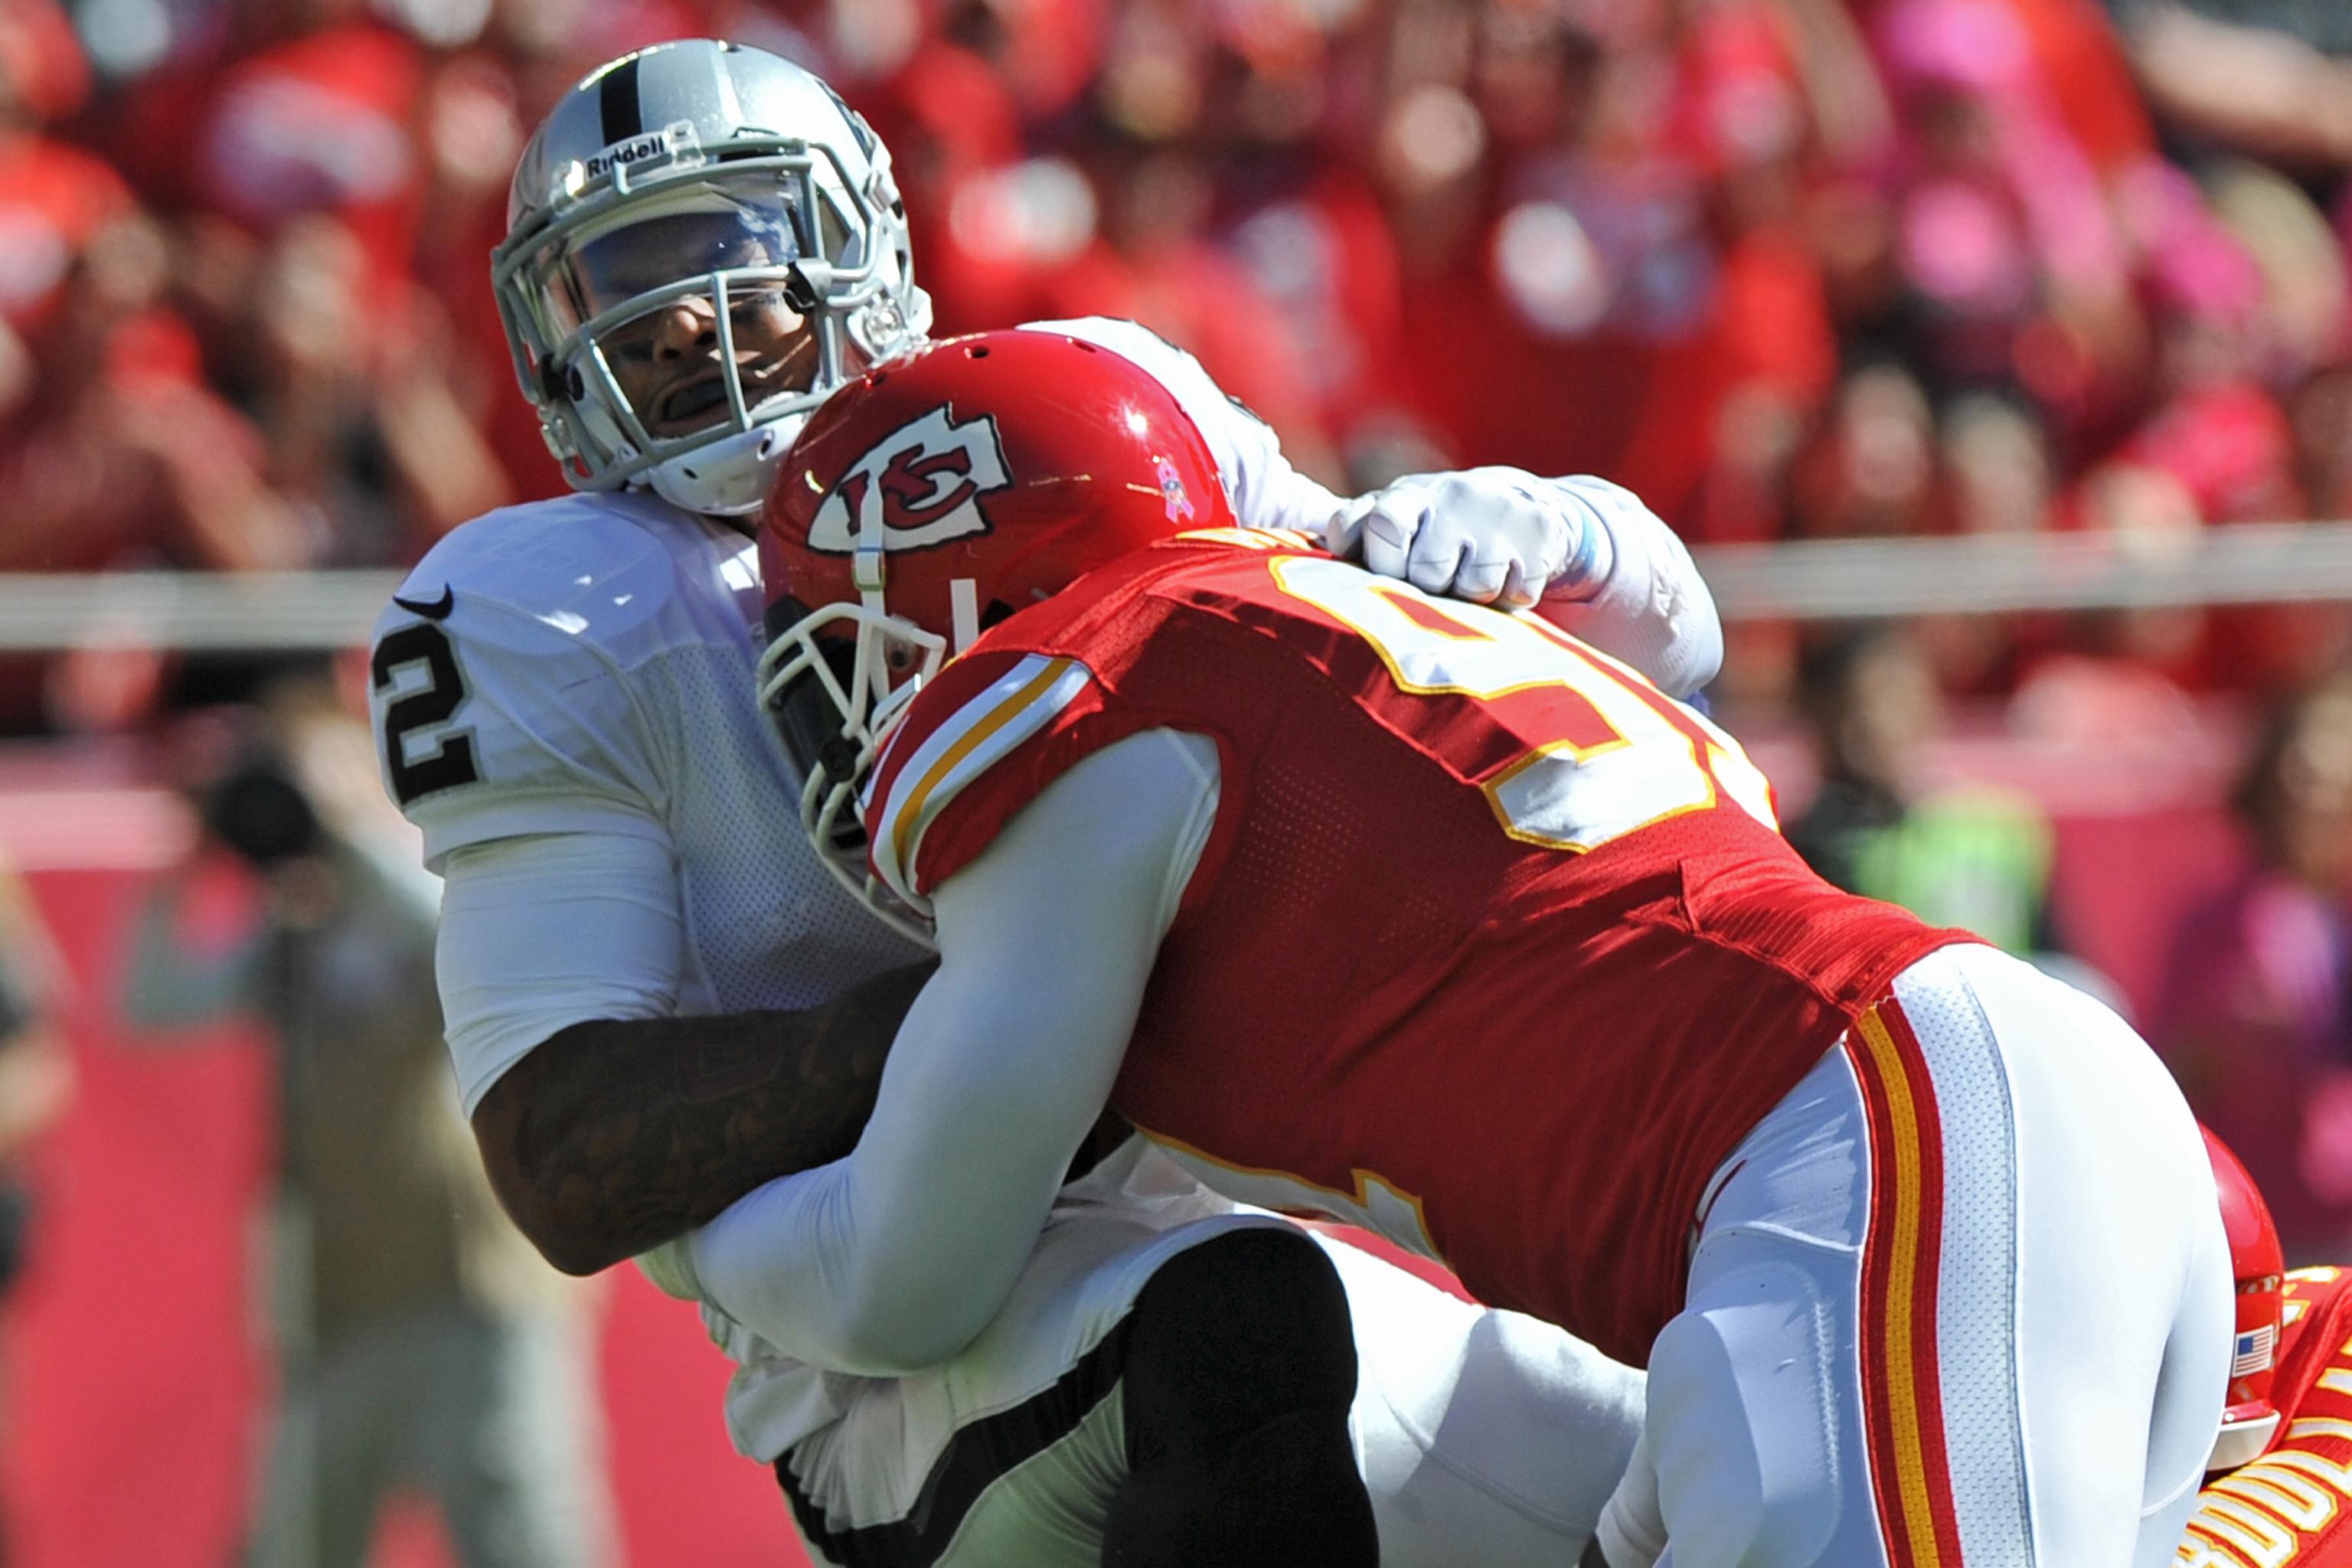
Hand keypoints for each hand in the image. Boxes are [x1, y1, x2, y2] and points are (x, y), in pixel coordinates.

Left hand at [1329, 468, 1607, 608]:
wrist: (1520, 503)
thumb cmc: (1435, 526)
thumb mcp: (1396, 518)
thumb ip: (1353, 531)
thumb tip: (1303, 554)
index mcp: (1406, 496)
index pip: (1379, 523)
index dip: (1380, 559)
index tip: (1389, 572)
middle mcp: (1451, 496)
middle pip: (1427, 571)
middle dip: (1430, 587)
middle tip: (1436, 579)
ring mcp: (1497, 513)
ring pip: (1472, 587)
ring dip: (1471, 595)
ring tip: (1472, 576)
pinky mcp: (1538, 533)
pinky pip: (1515, 591)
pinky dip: (1511, 595)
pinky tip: (1507, 574)